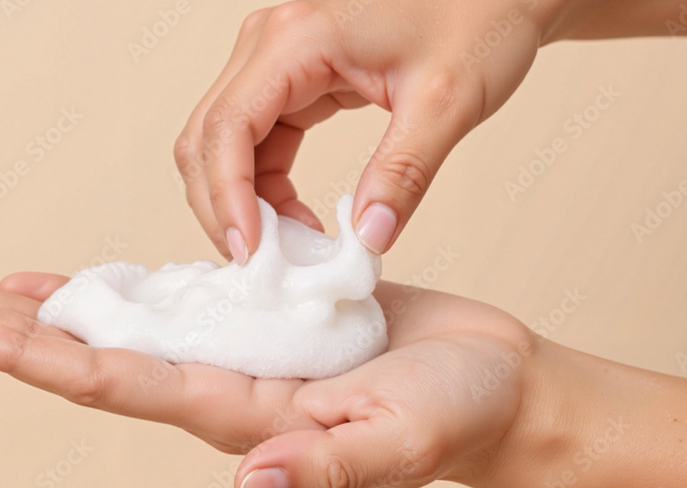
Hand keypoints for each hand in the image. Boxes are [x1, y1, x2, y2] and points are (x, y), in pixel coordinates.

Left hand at [0, 272, 535, 487]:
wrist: (492, 385)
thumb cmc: (459, 417)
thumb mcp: (403, 442)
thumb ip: (328, 465)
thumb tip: (248, 485)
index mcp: (242, 413)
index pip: (118, 384)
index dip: (37, 355)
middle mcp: (222, 385)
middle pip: (93, 356)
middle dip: (4, 330)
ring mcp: (238, 351)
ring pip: (121, 326)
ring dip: (42, 307)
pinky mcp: (261, 319)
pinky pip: (172, 301)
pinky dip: (116, 286)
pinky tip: (74, 279)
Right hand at [175, 0, 565, 259]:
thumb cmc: (479, 22)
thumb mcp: (447, 103)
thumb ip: (403, 174)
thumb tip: (368, 240)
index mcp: (298, 39)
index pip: (228, 127)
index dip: (228, 198)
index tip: (252, 254)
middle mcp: (271, 42)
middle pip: (208, 137)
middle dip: (223, 206)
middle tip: (263, 265)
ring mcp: (276, 59)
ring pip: (223, 143)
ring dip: (241, 202)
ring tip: (287, 248)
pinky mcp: (293, 79)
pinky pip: (255, 142)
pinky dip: (264, 188)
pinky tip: (297, 220)